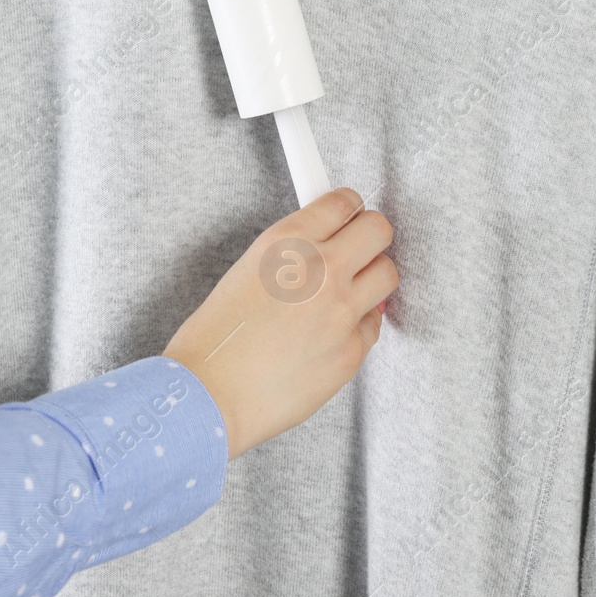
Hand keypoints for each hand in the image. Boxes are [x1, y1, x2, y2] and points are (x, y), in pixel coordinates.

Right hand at [164, 188, 397, 458]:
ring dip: (370, 278)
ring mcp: (342, 310)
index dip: (347, 209)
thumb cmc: (215, 339)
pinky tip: (330, 332)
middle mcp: (321, 268)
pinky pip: (372, 324)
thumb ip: (290, 254)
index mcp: (286, 241)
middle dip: (369, 236)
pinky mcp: (353, 350)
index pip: (343, 201)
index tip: (347, 216)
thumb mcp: (245, 271)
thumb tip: (323, 246)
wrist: (208, 395)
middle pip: (379, 229)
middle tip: (356, 248)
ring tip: (346, 292)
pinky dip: (358, 324)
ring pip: (387, 274)